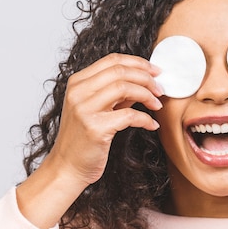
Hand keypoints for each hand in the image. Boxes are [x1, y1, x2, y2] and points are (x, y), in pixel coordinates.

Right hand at [16, 53, 162, 228]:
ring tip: (157, 104)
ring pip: (125, 88)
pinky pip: (130, 116)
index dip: (138, 62)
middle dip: (146, 78)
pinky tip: (152, 124)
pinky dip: (146, 119)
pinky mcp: (95, 129)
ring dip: (147, 94)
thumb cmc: (83, 139)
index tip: (155, 71)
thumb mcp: (97, 109)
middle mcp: (78, 92)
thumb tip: (144, 81)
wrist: (67, 168)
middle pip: (120, 71)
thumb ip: (116, 94)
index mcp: (77, 83)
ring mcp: (85, 110)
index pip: (112, 60)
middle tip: (160, 88)